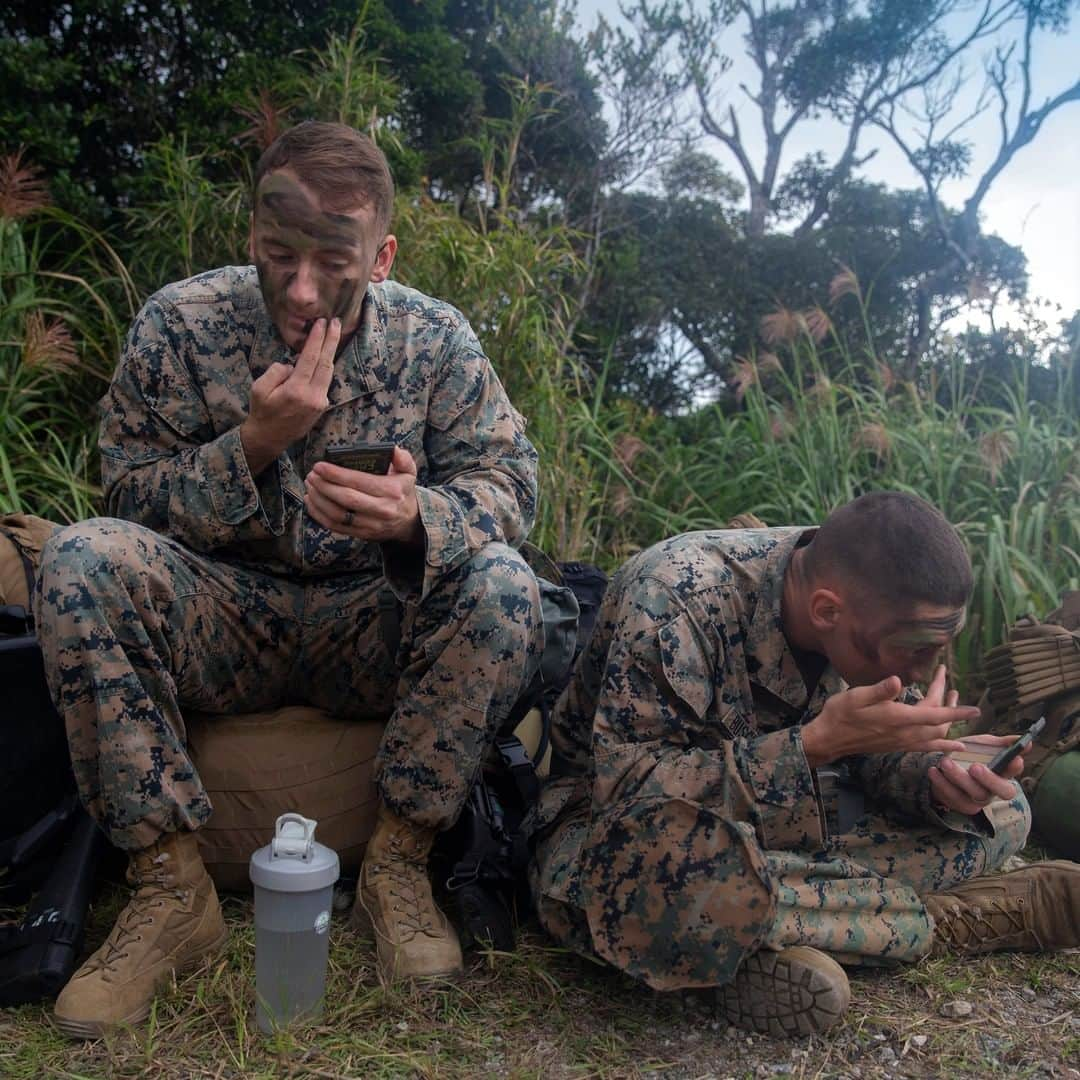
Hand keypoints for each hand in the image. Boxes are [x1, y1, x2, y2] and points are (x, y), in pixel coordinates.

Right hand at [240, 317, 341, 473]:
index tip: (321, 323)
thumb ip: (276, 372)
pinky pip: (325, 381)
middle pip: (326, 362)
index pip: (310, 358)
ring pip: (328, 372)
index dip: (317, 339)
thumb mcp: (259, 389)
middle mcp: (313, 397)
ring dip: (331, 351)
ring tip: (334, 333)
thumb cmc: (261, 412)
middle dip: (332, 340)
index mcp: (296, 391)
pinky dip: (325, 366)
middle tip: (337, 322)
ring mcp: (320, 403)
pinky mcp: (322, 406)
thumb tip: (292, 364)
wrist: (269, 438)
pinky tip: (325, 354)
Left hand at [304, 446, 422, 543]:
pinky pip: (335, 526)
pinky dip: (319, 514)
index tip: (320, 466)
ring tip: (310, 486)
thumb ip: (403, 458)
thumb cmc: (402, 491)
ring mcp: (371, 525)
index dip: (336, 474)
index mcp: (392, 491)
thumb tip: (393, 449)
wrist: (408, 522)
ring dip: (319, 500)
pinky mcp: (361, 535)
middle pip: (346, 499)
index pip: (360, 482)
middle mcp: (382, 510)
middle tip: (311, 475)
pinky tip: (311, 501)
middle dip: (324, 486)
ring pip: (338, 514)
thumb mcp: (408, 472)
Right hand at [801, 667, 975, 767]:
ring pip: (936, 736)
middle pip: (938, 722)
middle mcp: (905, 733)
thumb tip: (898, 680)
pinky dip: (944, 744)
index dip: (956, 711)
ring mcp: (903, 741)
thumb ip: (879, 690)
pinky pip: (928, 747)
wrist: (830, 739)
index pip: (935, 715)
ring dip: (950, 723)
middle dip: (950, 706)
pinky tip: (954, 744)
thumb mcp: (856, 696)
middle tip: (953, 688)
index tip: (976, 709)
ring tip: (955, 707)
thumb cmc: (841, 714)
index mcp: (898, 718)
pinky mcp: (898, 746)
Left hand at [929, 733, 1025, 815]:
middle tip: (975, 767)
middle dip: (989, 779)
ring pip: (974, 793)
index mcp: (1002, 773)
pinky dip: (942, 783)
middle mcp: (994, 789)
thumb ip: (1002, 744)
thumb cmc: (971, 755)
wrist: (946, 767)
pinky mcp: (961, 803)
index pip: (1014, 772)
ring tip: (945, 762)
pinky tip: (934, 771)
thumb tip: (1028, 741)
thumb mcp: (985, 746)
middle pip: (1001, 791)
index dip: (1015, 767)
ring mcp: (978, 798)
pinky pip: (953, 796)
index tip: (1015, 759)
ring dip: (959, 777)